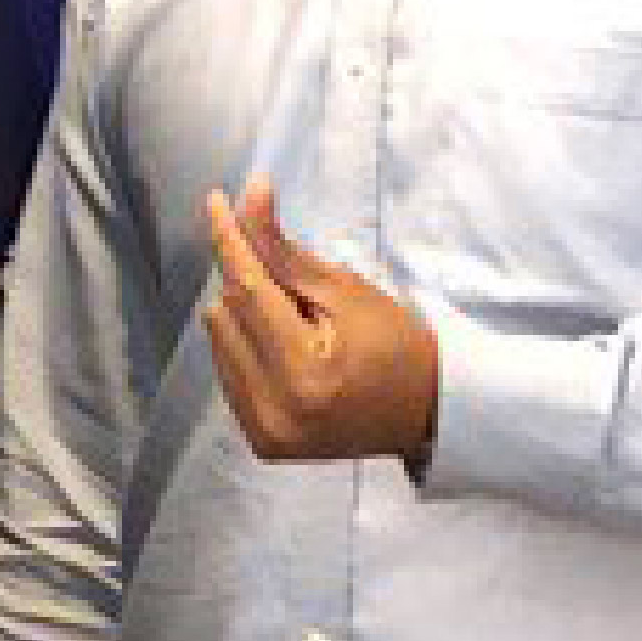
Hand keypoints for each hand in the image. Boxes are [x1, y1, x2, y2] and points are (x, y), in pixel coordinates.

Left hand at [195, 181, 436, 464]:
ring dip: (243, 316)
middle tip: (294, 286)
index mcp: (304, 370)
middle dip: (249, 282)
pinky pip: (227, 373)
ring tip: (295, 324)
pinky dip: (245, 348)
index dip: (230, 239)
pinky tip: (282, 348)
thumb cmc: (397, 347)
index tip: (217, 202)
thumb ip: (285, 249)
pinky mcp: (262, 442)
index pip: (248, 288)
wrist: (424, 413)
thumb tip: (248, 198)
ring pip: (219, 341)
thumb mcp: (347, 290)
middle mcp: (275, 409)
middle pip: (226, 313)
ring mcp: (265, 431)